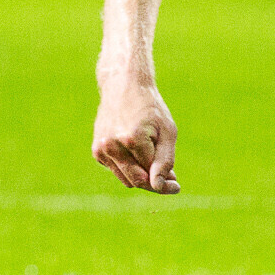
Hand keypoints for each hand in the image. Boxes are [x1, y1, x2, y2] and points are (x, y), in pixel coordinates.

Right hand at [92, 71, 179, 193]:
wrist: (123, 86)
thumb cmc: (151, 108)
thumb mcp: (167, 132)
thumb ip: (165, 161)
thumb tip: (159, 186)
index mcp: (132, 140)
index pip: (150, 176)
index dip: (165, 184)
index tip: (177, 187)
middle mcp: (112, 146)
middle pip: (137, 182)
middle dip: (154, 183)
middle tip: (170, 177)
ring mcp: (101, 149)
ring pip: (126, 179)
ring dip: (142, 175)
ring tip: (153, 158)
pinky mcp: (97, 151)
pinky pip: (118, 171)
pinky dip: (129, 167)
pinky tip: (136, 149)